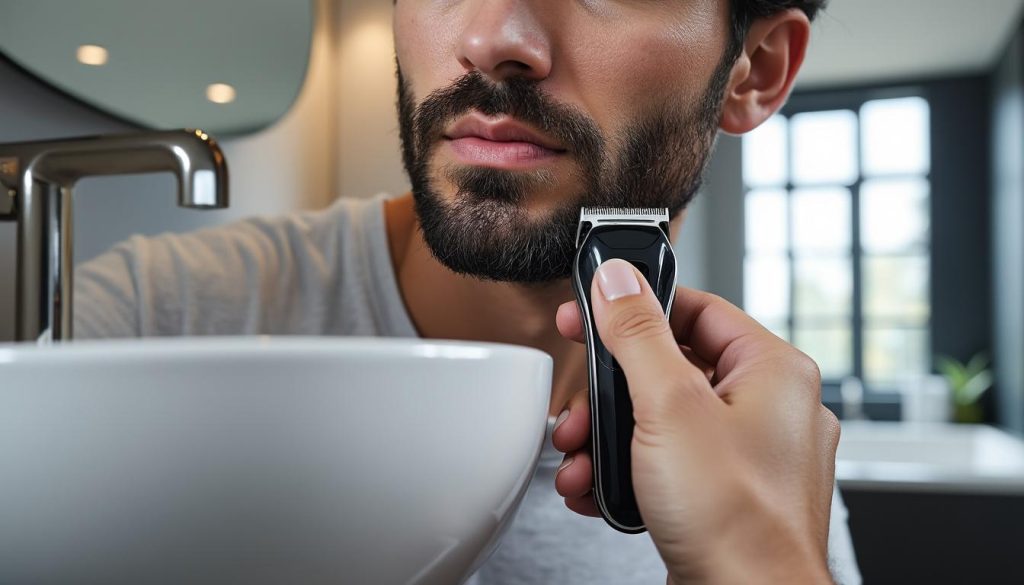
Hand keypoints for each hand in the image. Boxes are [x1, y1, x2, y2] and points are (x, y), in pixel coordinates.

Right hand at [552, 259, 837, 584]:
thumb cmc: (736, 519)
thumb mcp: (670, 407)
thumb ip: (638, 335)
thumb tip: (618, 280)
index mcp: (773, 371)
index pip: (696, 308)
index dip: (636, 307)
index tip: (592, 310)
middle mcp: (769, 408)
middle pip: (672, 368)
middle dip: (611, 391)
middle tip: (578, 400)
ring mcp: (748, 454)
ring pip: (664, 419)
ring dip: (610, 436)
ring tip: (579, 455)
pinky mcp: (725, 494)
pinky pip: (670, 461)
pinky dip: (630, 469)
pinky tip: (596, 486)